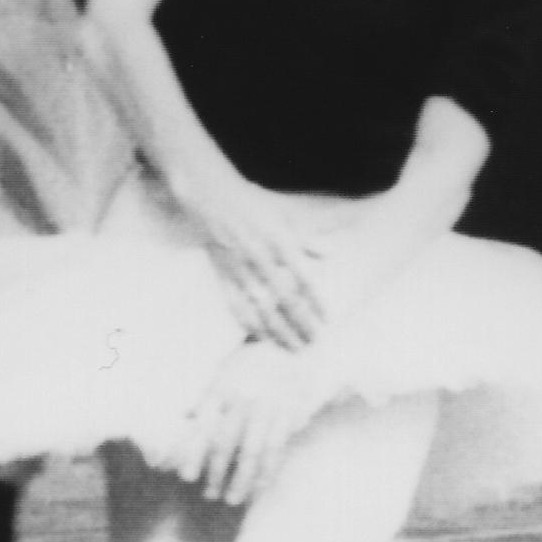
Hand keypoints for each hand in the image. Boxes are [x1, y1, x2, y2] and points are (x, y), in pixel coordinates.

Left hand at [177, 340, 335, 504]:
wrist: (290, 345)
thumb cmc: (248, 362)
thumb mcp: (220, 372)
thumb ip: (202, 399)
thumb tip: (179, 423)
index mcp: (221, 388)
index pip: (203, 427)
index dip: (194, 454)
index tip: (187, 478)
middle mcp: (243, 399)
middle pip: (225, 445)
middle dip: (215, 474)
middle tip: (209, 494)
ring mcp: (267, 408)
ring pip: (252, 453)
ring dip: (241, 480)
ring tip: (232, 499)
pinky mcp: (289, 414)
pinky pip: (276, 448)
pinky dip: (267, 471)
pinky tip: (259, 487)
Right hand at [178, 174, 328, 349]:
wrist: (211, 194)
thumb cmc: (252, 203)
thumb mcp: (284, 215)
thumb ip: (306, 238)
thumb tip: (331, 255)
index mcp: (279, 241)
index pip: (304, 278)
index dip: (316, 302)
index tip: (326, 320)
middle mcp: (260, 257)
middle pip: (285, 300)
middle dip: (301, 323)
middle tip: (314, 342)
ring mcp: (239, 268)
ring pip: (261, 308)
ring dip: (279, 330)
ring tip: (293, 347)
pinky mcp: (221, 274)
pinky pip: (235, 305)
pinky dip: (248, 324)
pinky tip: (261, 338)